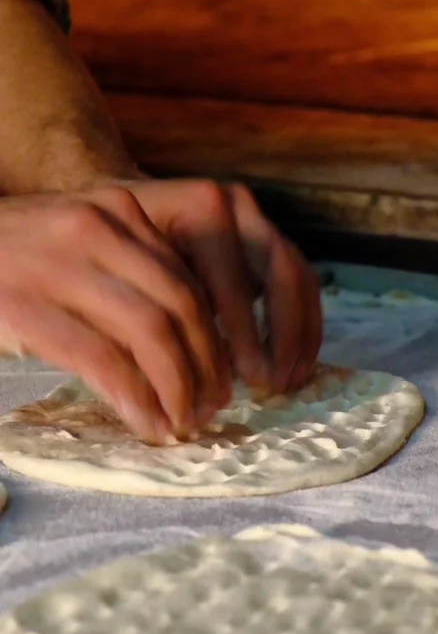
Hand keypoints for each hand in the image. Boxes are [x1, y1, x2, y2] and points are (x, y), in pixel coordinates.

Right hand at [0, 188, 230, 442]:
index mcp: (116, 209)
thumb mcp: (76, 246)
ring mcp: (58, 262)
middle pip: (180, 306)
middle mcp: (95, 225)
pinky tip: (146, 423)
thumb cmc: (11, 261)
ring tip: (182, 423)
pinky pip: (103, 358)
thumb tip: (185, 343)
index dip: (214, 339)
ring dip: (178, 388)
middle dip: (205, 367)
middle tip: (209, 410)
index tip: (220, 380)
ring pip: (152, 332)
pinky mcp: (24, 304)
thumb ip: (126, 277)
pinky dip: (135, 398)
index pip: (188, 279)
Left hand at [122, 178, 322, 393]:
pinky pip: (299, 279)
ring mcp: (253, 218)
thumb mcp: (118, 273)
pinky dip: (301, 323)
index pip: (233, 276)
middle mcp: (232, 206)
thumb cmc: (106, 249)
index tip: (245, 377)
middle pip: (278, 271)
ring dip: (300, 333)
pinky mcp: (265, 235)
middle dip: (281, 334)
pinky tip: (295, 363)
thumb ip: (153, 315)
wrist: (107, 205)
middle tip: (274, 384)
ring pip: (296, 275)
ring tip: (291, 381)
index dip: (244, 331)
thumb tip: (176, 381)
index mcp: (196, 209)